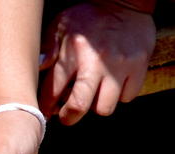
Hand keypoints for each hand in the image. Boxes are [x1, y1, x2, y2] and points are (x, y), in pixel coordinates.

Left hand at [39, 2, 155, 124]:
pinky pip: (127, 97)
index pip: (52, 93)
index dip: (47, 108)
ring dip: (96, 106)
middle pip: (79, 107)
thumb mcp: (59, 27)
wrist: (124, 2)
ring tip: (91, 95)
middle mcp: (96, 63)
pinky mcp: (139, 66)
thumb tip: (38, 69)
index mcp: (72, 54)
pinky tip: (111, 84)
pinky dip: (119, 95)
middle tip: (67, 114)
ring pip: (105, 107)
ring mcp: (120, 66)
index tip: (47, 111)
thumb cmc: (87, 17)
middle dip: (69, 117)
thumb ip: (47, 50)